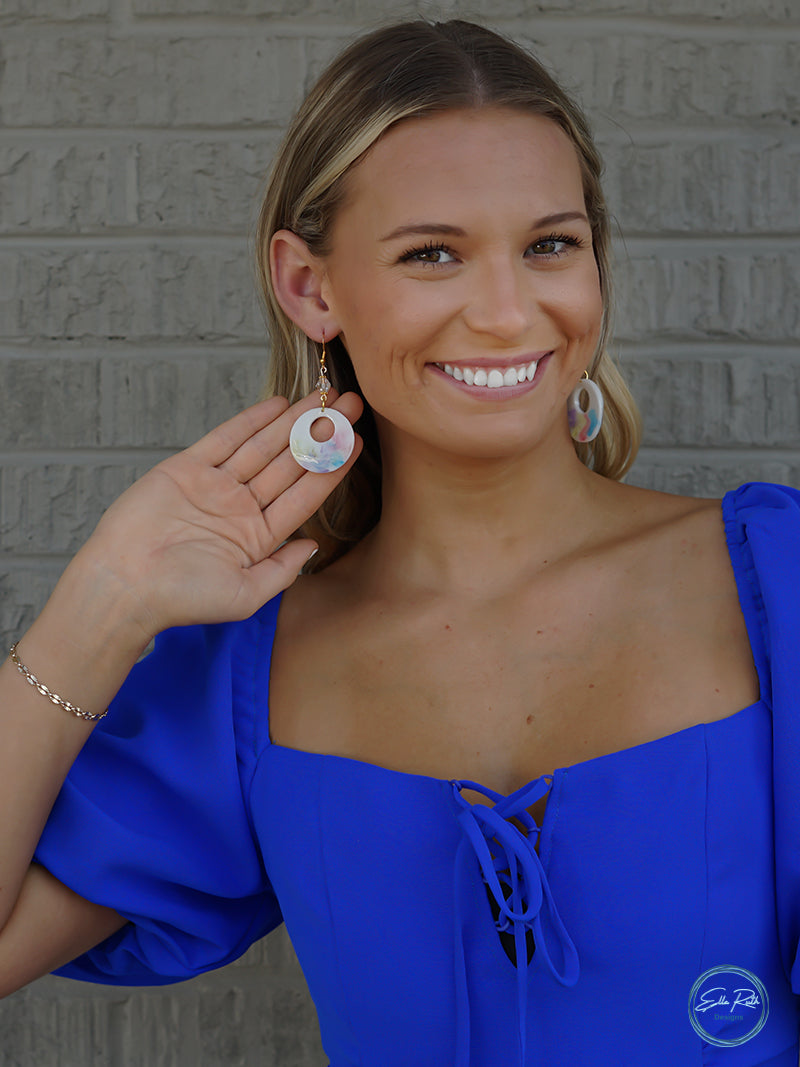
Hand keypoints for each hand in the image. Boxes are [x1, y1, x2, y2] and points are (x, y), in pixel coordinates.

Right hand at [75, 391, 362, 638]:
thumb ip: (283, 569)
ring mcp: (215, 486)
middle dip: (321, 434)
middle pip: (290, 463)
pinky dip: (250, 420)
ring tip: (324, 396)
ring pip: (263, 447)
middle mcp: (240, 508)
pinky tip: (278, 404)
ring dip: (293, 421)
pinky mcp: (186, 469)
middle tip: (351, 404)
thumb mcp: (247, 594)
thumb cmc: (182, 599)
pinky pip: (224, 439)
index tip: (357, 441)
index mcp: (258, 536)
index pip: (305, 495)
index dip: (332, 467)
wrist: (124, 586)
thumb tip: (313, 547)